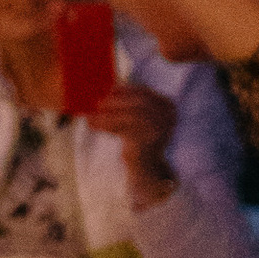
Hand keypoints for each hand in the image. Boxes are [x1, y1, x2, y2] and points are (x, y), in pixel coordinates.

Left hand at [81, 75, 179, 204]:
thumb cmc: (138, 139)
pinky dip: (105, 125)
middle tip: (98, 104)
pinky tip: (93, 125)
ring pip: (129, 117)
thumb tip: (105, 89)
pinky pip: (122, 130)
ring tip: (91, 118)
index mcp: (168, 107)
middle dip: (115, 102)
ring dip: (107, 116)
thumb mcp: (135, 119)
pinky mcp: (147, 143)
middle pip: (138, 104)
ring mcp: (160, 130)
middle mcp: (167, 118)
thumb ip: (126, 104)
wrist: (147, 168)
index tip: (111, 89)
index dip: (126, 89)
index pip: (145, 92)